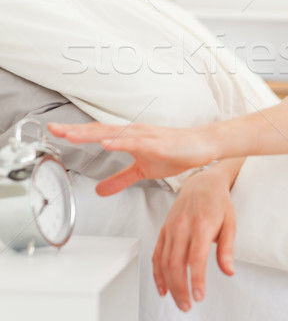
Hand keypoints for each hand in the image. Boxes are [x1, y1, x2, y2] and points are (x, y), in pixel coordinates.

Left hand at [47, 121, 217, 194]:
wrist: (202, 145)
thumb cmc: (176, 152)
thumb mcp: (143, 170)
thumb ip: (120, 179)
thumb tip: (99, 191)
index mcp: (128, 138)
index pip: (97, 133)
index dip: (76, 133)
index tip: (55, 132)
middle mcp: (133, 133)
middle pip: (99, 129)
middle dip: (75, 130)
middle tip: (53, 129)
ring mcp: (145, 136)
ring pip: (113, 133)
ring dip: (91, 133)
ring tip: (70, 134)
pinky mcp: (157, 143)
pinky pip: (135, 142)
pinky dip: (119, 141)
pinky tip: (106, 142)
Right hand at [152, 170, 235, 311]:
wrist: (202, 183)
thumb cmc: (218, 203)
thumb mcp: (230, 223)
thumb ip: (227, 248)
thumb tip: (228, 271)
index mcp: (201, 225)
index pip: (195, 258)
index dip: (196, 280)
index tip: (198, 297)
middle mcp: (183, 226)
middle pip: (176, 263)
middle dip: (180, 288)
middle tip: (187, 306)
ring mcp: (171, 228)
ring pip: (164, 261)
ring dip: (169, 285)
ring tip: (179, 301)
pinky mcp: (164, 229)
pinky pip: (157, 254)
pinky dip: (157, 273)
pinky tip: (163, 288)